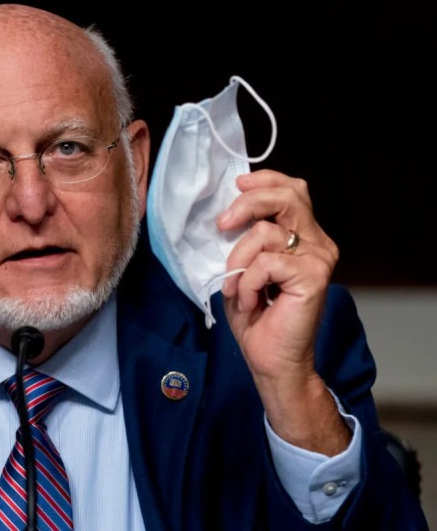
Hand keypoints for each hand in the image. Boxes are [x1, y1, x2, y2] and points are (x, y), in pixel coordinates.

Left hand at [217, 169, 349, 453]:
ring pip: (265, 232)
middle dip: (248, 204)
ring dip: (237, 261)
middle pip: (287, 196)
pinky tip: (248, 302)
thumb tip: (226, 213)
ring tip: (236, 288)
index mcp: (304, 237)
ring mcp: (319, 258)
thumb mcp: (243, 268)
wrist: (271, 360)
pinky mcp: (313, 276)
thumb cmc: (257, 317)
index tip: (237, 186)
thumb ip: (244, 239)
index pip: (293, 190)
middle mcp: (318, 243)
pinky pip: (265, 262)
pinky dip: (246, 282)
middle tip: (222, 225)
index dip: (265, 181)